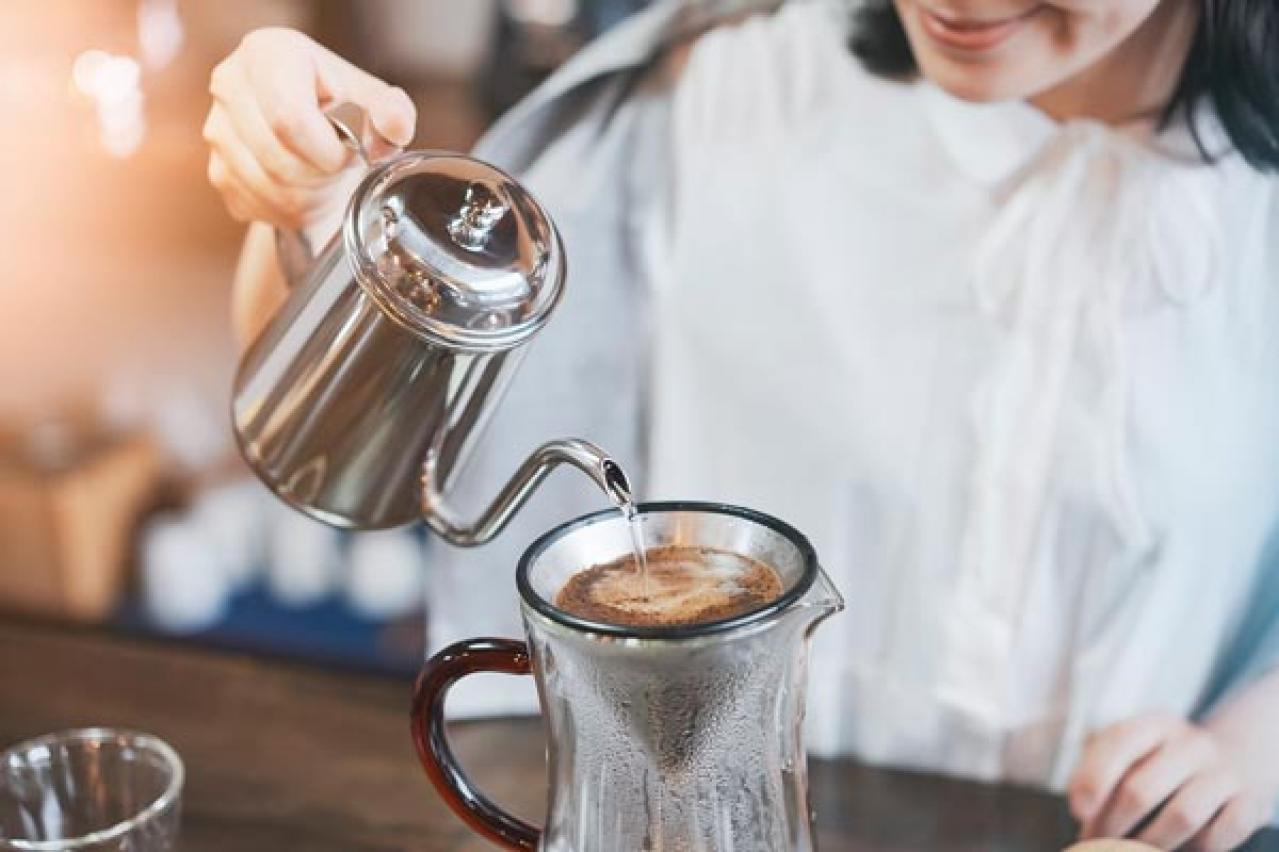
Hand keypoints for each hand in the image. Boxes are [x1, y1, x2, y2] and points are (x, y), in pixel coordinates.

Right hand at [203, 27, 415, 229]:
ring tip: (323, 176)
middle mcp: (230, 85)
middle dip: (321, 177)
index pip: (289, 119)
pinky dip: (288, 209)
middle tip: (339, 167)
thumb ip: (392, 111)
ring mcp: (217, 129)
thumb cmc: (339, 106)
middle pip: (278, 159)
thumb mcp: (372, 99)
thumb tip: (394, 127)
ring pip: (268, 188)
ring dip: (308, 196)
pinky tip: (303, 188)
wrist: (303, 126)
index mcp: (268, 54)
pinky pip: (256, 205)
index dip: (326, 151)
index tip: (347, 155)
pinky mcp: (216, 169)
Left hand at [1068, 713, 1272, 849]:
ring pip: (1181, 817)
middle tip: (1097, 844)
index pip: (1118, 744)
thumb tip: (1081, 809)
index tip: (1079, 811)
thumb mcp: (1132, 751)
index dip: (1093, 780)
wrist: (1233, 758)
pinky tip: (1176, 849)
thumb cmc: (1161, 761)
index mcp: (1154, 725)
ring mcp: (1224, 772)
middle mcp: (1191, 743)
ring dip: (1149, 843)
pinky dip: (1191, 850)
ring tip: (1132, 851)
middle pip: (1141, 790)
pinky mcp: (1250, 803)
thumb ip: (1098, 770)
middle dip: (1112, 825)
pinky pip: (1216, 837)